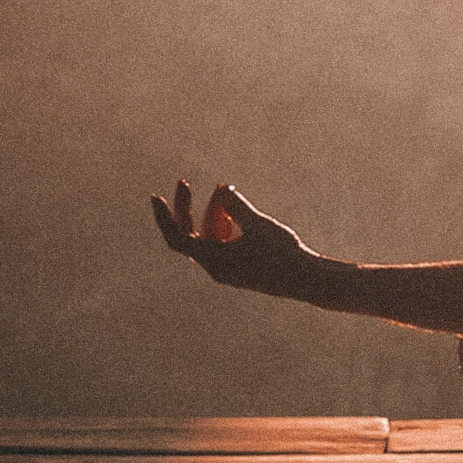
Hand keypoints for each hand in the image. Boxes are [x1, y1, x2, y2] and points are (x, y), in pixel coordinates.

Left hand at [151, 180, 317, 299]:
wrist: (306, 280)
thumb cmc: (282, 253)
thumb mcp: (258, 224)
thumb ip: (237, 206)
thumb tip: (222, 190)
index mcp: (214, 260)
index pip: (178, 238)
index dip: (164, 218)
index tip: (156, 197)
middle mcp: (215, 267)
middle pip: (192, 234)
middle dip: (189, 208)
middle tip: (184, 182)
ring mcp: (228, 268)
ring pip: (210, 236)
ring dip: (213, 212)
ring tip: (223, 189)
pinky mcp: (241, 267)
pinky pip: (223, 243)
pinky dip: (225, 224)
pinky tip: (235, 209)